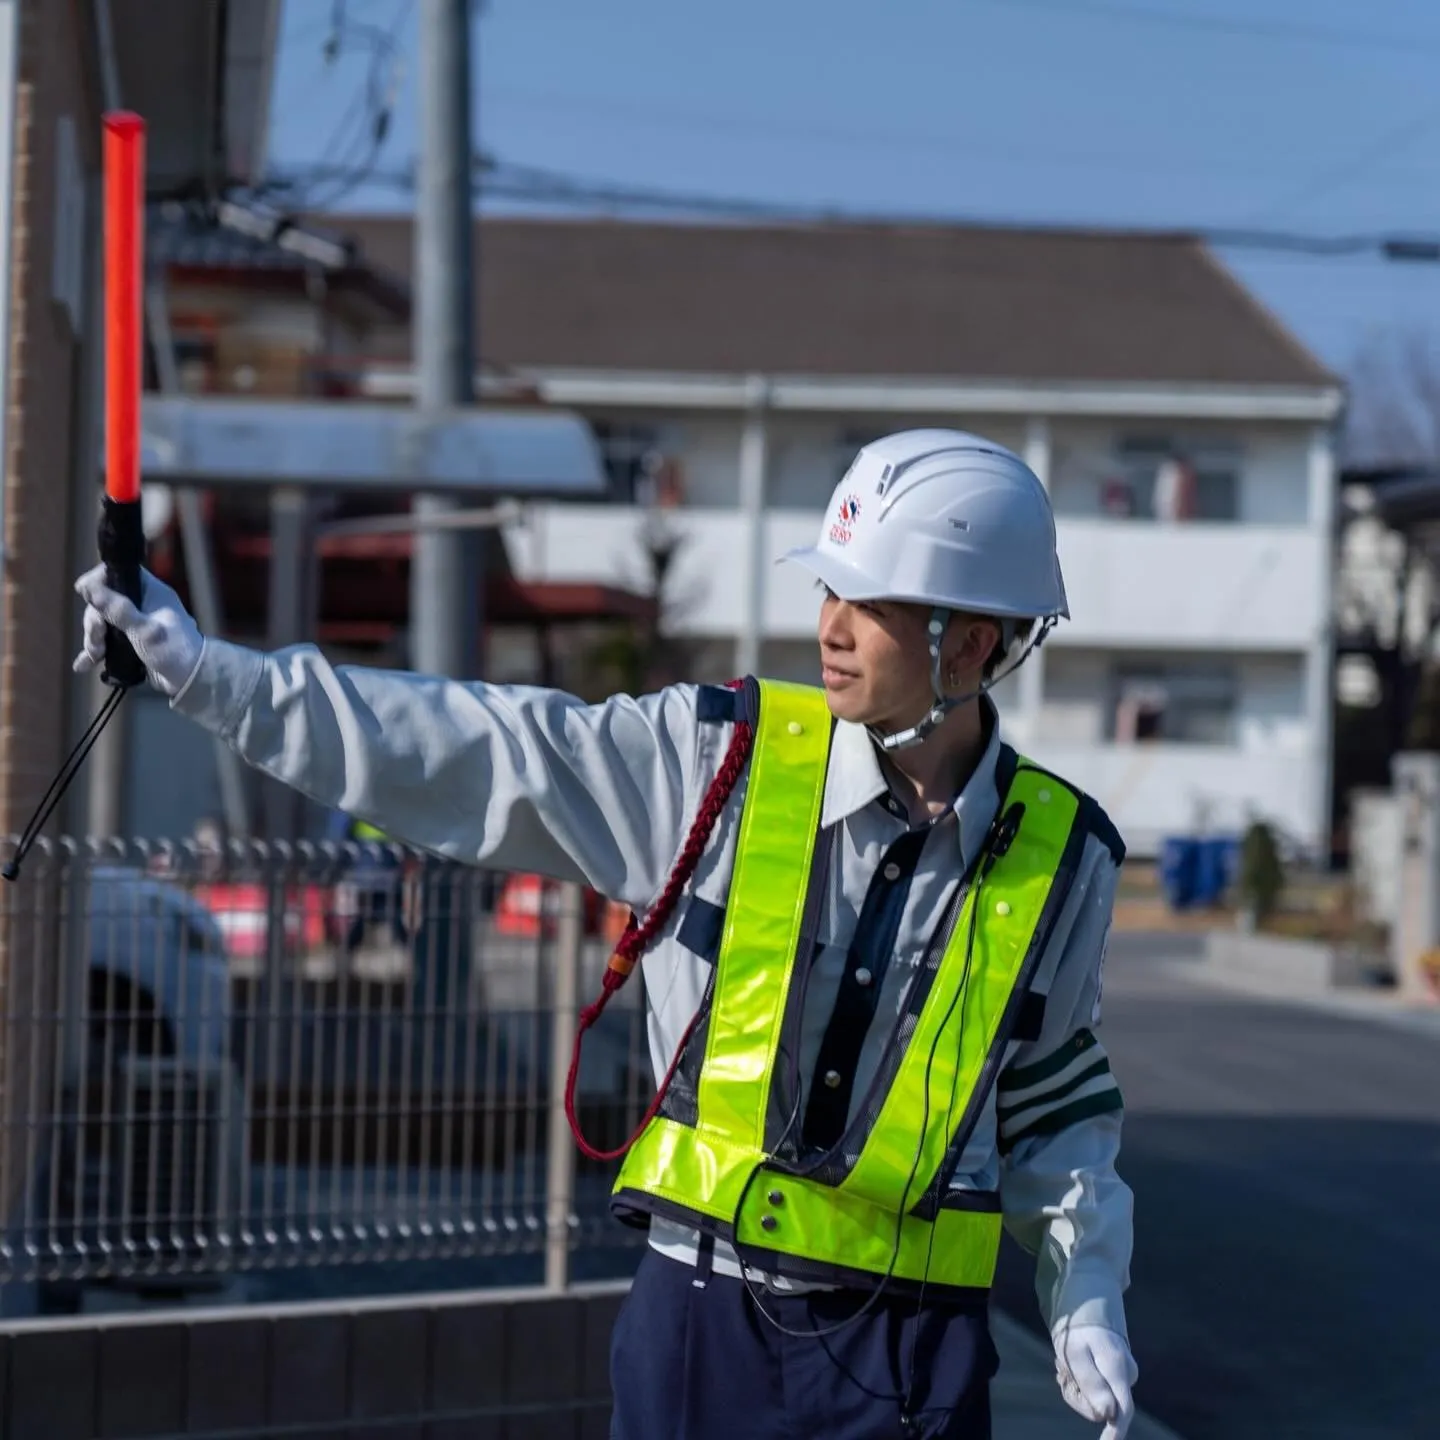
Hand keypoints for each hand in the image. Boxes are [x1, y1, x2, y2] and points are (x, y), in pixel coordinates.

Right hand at [73, 564, 204, 696]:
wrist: (191, 681)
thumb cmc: (174, 650)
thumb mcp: (144, 629)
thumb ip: (117, 609)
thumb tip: (87, 586)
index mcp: (150, 592)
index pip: (118, 573)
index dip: (98, 581)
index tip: (84, 594)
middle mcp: (142, 603)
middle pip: (104, 601)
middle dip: (94, 621)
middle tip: (97, 641)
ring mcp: (135, 622)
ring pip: (102, 622)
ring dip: (94, 639)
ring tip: (96, 656)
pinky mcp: (130, 641)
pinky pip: (107, 640)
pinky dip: (95, 651)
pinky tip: (84, 664)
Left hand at [1053, 1323, 1136, 1439]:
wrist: (1085, 1301)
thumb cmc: (1077, 1328)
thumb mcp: (1075, 1353)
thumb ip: (1092, 1384)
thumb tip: (1109, 1416)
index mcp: (1118, 1370)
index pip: (1123, 1410)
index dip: (1116, 1432)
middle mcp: (1126, 1374)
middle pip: (1101, 1408)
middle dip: (1076, 1396)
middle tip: (1060, 1373)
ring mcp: (1121, 1373)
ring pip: (1094, 1398)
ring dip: (1074, 1385)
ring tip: (1064, 1363)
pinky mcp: (1113, 1372)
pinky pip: (1093, 1387)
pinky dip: (1077, 1379)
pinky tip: (1069, 1364)